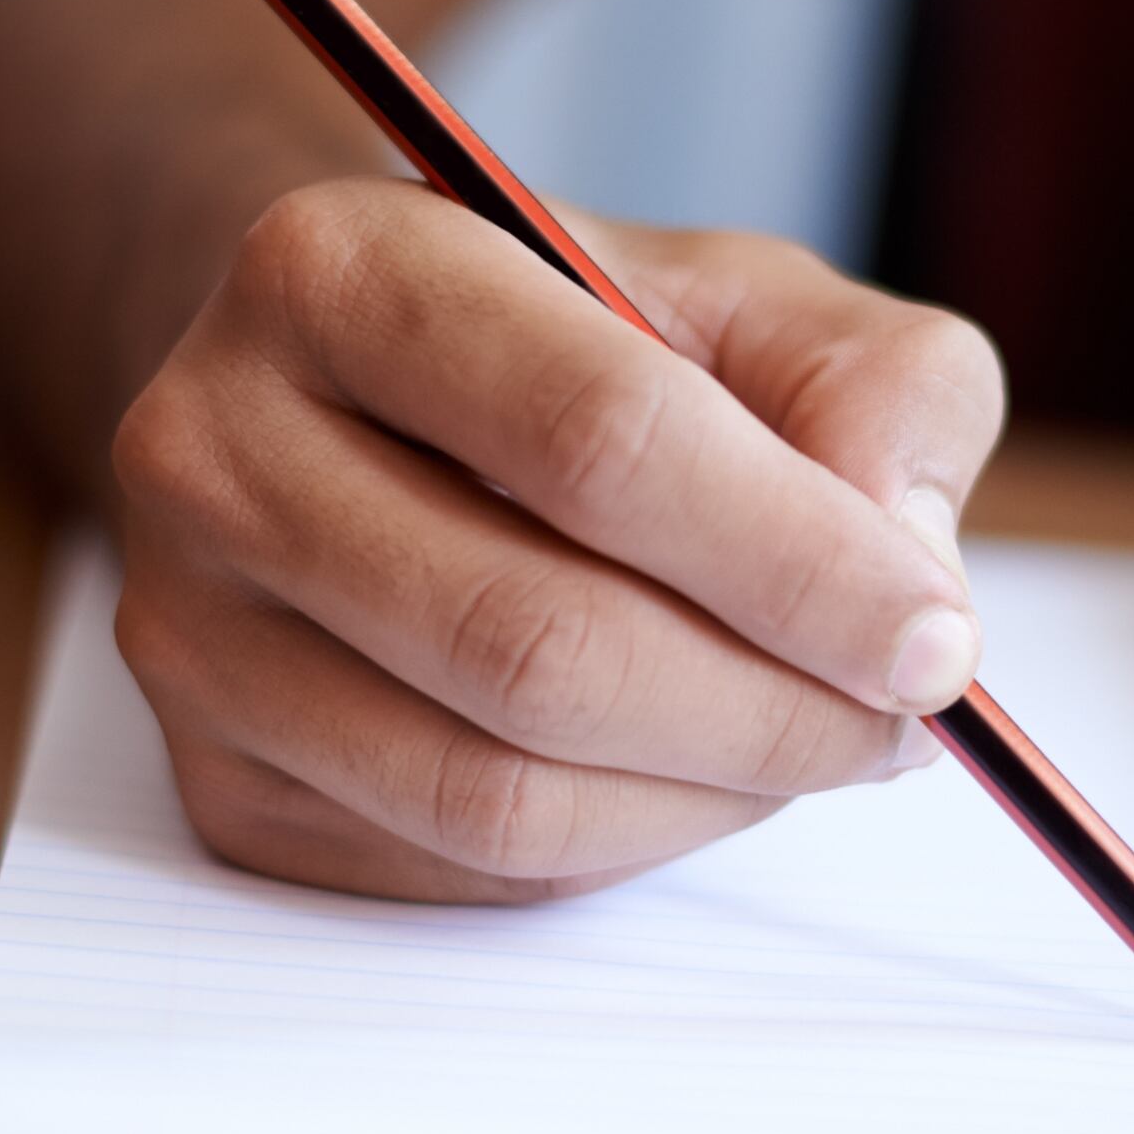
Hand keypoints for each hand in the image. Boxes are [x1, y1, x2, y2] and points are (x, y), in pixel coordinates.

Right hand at [109, 178, 1004, 900]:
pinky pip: (465, 865)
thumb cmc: (587, 343)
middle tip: (908, 718)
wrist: (378, 400)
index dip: (798, 564)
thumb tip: (907, 568)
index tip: (939, 642)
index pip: (598, 440)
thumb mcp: (759, 301)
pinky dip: (629, 839)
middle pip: (539, 642)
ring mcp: (193, 629)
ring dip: (713, 794)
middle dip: (772, 708)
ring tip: (819, 736)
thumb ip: (878, 389)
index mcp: (345, 269)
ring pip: (496, 788)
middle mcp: (217, 443)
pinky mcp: (220, 778)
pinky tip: (694, 765)